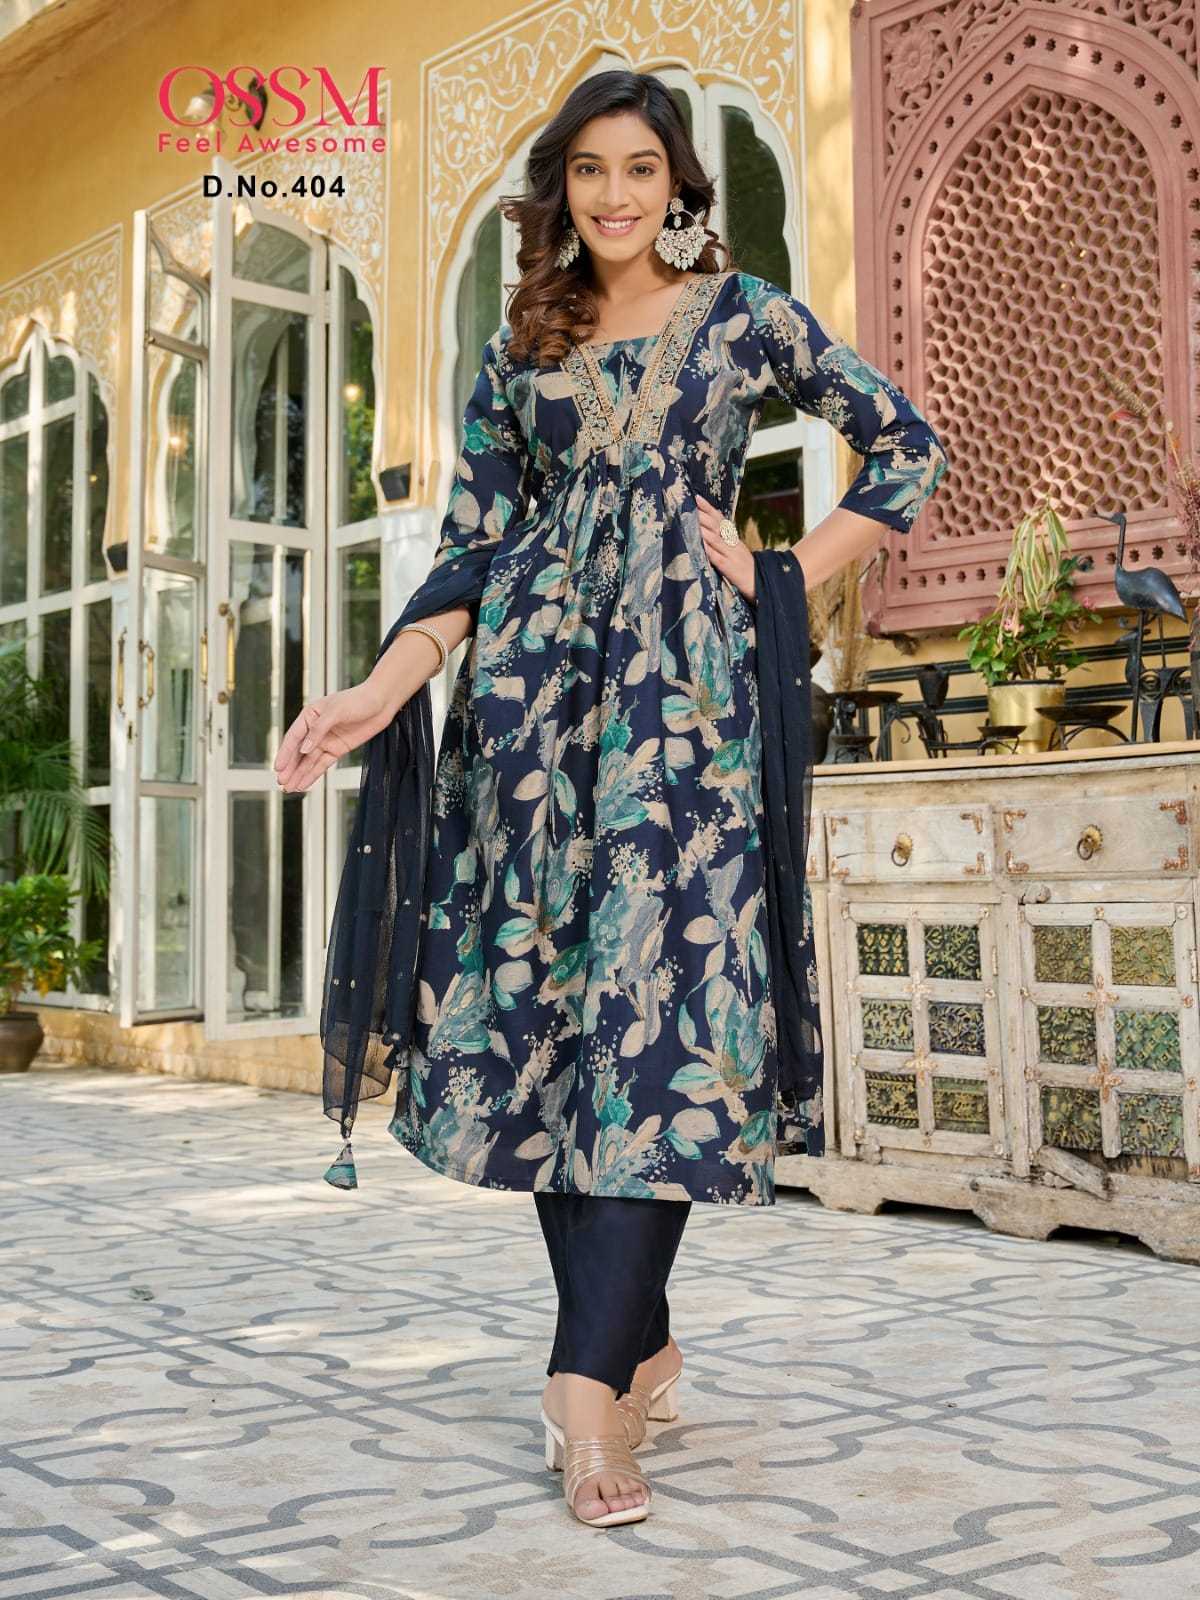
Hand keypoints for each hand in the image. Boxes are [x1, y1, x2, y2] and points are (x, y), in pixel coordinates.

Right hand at [274, 680, 393, 793]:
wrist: (381, 703)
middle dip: (290, 768)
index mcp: (310, 715)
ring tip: (288, 788)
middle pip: (299, 751)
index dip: (285, 753)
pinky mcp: (338, 749)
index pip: (294, 737)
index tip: (278, 768)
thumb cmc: (358, 700)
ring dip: (299, 774)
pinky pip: (322, 764)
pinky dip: (313, 774)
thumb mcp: (336, 711)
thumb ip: (319, 730)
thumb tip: (304, 749)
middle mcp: (315, 729)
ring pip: (309, 761)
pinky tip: (303, 784)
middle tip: (280, 782)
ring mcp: (326, 740)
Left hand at [696, 492, 755, 602]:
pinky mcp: (730, 569)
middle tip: (689, 505)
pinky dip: (709, 551)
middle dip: (703, 515)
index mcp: (734, 539)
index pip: (720, 519)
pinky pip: (718, 558)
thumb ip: (724, 541)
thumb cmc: (745, 569)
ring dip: (703, 529)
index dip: (709, 508)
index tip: (697, 497)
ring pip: (716, 539)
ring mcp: (732, 556)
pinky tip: (701, 545)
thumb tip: (706, 530)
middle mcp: (733, 544)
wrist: (762, 586)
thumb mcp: (736, 551)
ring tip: (691, 520)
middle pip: (717, 526)